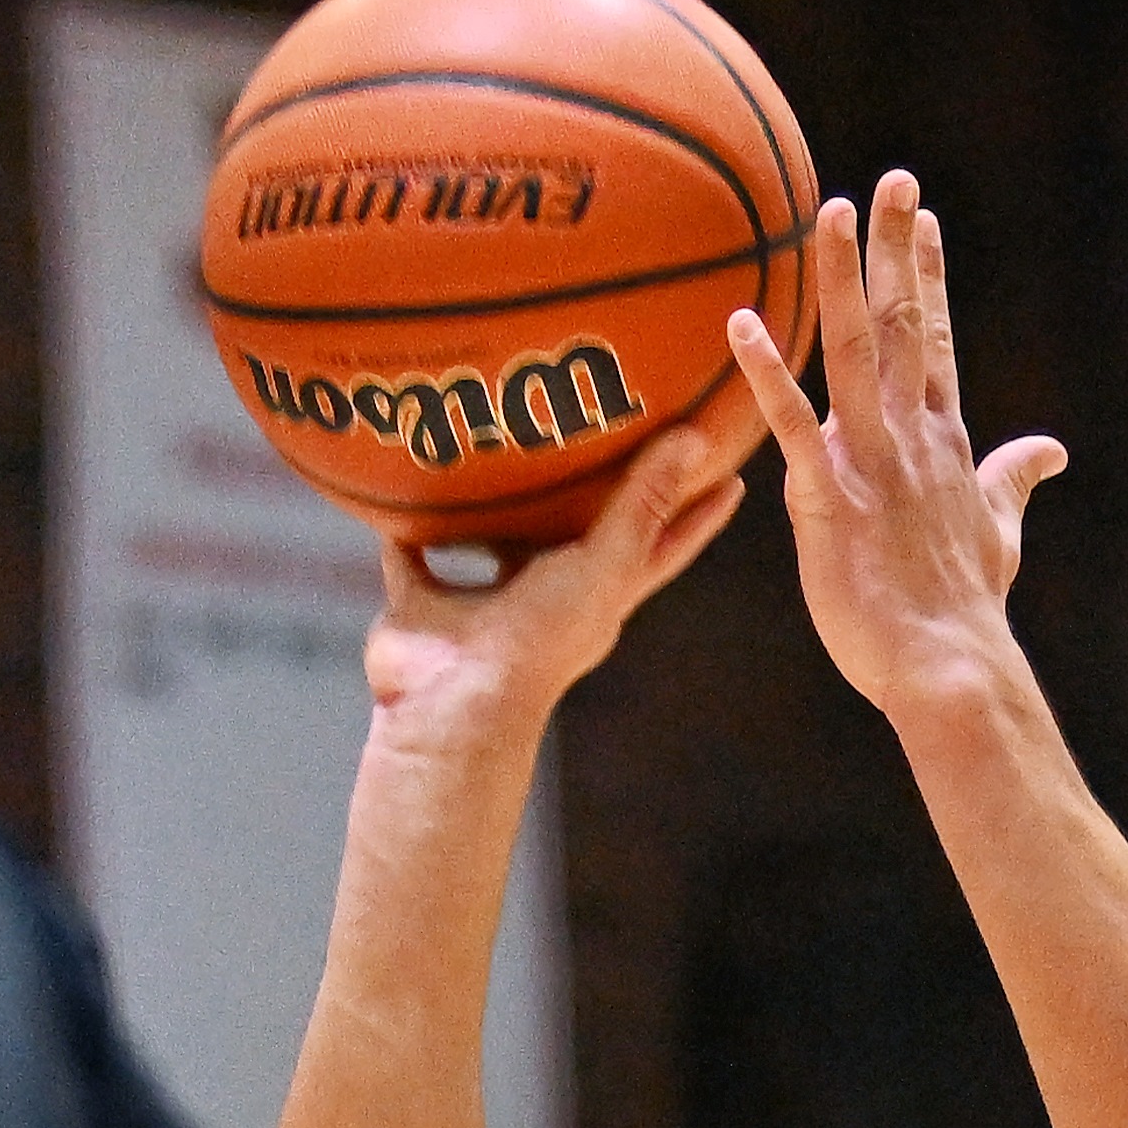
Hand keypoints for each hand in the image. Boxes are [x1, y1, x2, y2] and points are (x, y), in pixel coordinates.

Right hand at [359, 391, 758, 748]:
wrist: (454, 701)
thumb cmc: (541, 642)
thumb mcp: (604, 565)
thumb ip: (642, 504)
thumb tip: (694, 439)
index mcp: (599, 593)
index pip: (662, 541)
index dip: (696, 510)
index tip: (728, 469)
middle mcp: (544, 594)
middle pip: (576, 534)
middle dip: (588, 491)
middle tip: (601, 426)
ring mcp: (483, 602)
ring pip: (491, 538)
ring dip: (492, 501)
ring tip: (496, 437)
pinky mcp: (424, 604)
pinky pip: (409, 557)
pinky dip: (400, 528)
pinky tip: (399, 480)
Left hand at [726, 172, 1067, 718]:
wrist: (949, 664)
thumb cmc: (965, 608)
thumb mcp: (999, 531)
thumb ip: (1014, 479)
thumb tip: (1051, 447)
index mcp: (944, 441)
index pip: (938, 340)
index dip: (929, 275)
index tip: (922, 218)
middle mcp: (911, 436)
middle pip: (904, 324)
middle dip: (896, 248)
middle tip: (890, 178)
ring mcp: (871, 462)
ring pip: (854, 352)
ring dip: (841, 280)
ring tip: (830, 213)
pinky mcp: (829, 499)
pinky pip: (791, 426)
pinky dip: (767, 375)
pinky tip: (740, 326)